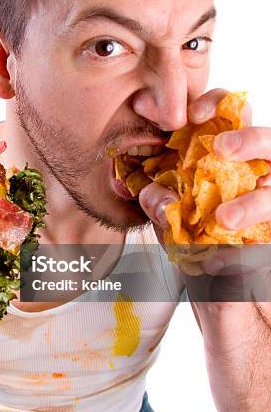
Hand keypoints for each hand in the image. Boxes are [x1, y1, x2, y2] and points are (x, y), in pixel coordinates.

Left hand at [139, 88, 270, 287]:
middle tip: (221, 147)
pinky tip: (221, 260)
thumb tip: (152, 193)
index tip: (192, 114)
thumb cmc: (202, 257)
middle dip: (250, 138)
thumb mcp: (174, 229)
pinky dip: (248, 249)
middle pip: (269, 146)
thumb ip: (163, 208)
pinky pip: (268, 240)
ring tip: (224, 219)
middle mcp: (258, 182)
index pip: (233, 119)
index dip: (218, 106)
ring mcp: (270, 210)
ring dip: (254, 202)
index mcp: (231, 167)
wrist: (224, 306)